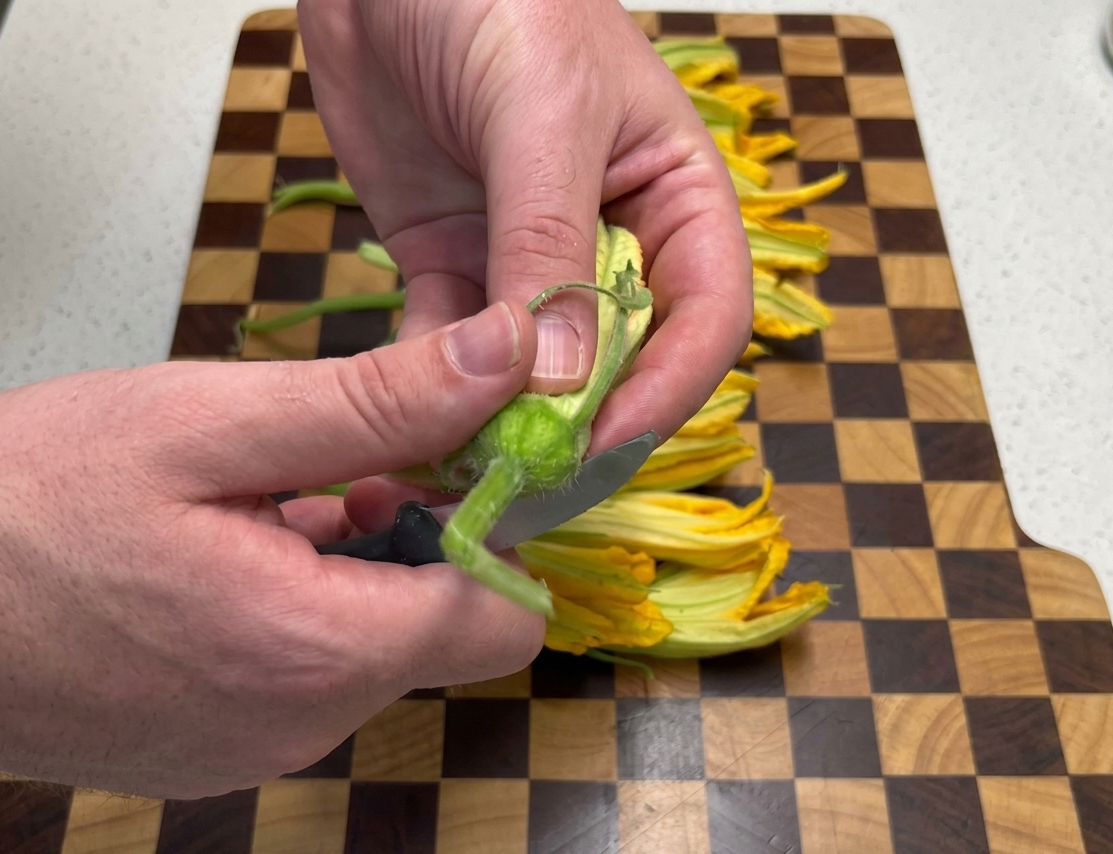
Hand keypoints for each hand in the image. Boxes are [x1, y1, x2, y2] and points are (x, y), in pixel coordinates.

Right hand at [0, 304, 543, 797]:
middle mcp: (300, 723)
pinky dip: (300, 607)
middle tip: (343, 466)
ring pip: (371, 647)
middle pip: (438, 630)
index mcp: (316, 649)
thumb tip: (507, 358)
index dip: (499, 529)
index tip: (460, 462)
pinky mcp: (214, 748)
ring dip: (352, 566)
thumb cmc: (22, 505)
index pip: (501, 619)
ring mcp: (255, 747)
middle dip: (417, 540)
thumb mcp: (209, 422)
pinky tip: (233, 551)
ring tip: (269, 501)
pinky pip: (306, 674)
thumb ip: (377, 401)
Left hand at [298, 0, 752, 451]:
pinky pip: (452, 351)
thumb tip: (560, 377)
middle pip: (620, 363)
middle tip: (528, 482)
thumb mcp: (542, 113)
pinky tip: (407, 430)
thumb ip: (550, 244)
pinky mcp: (451, 269)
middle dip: (580, 426)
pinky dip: (433, 395)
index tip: (605, 440)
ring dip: (499, 426)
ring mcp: (526, 263)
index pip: (705, 319)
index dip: (669, 389)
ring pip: (532, 373)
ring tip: (462, 477)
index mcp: (674, 197)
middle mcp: (612, 242)